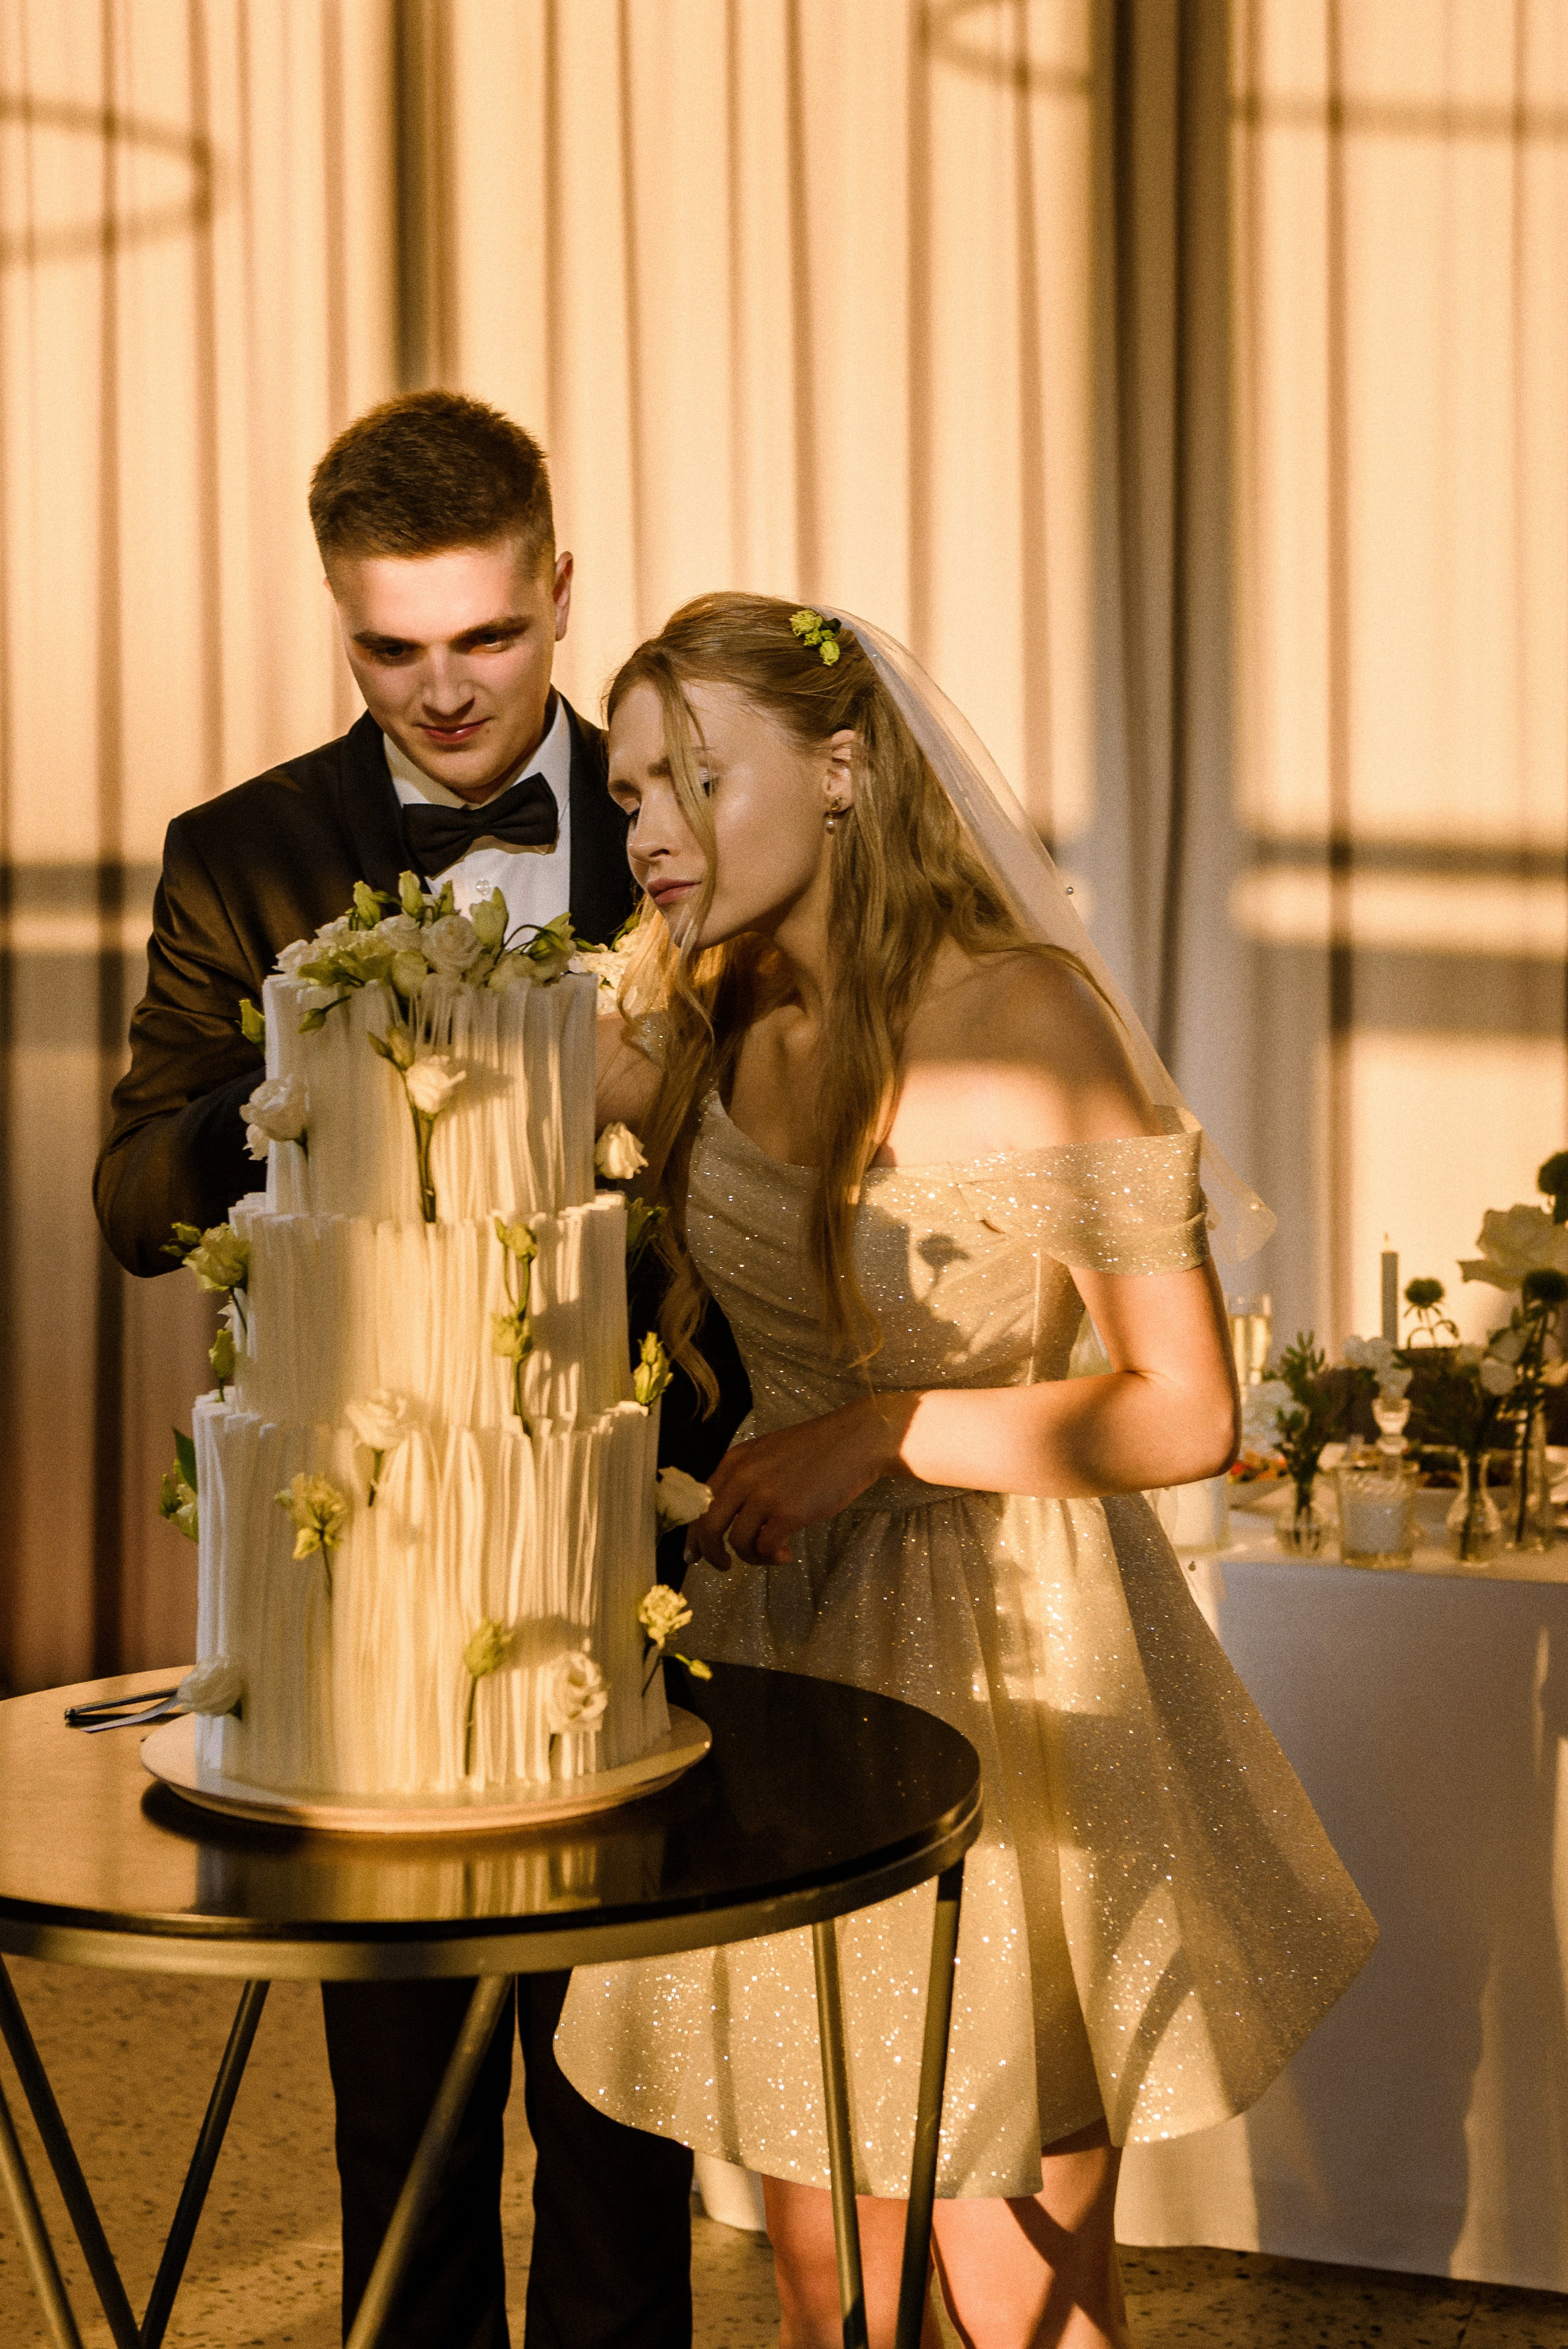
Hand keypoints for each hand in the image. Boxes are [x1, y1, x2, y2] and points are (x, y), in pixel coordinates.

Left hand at [686, 1395, 918, 1570]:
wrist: (856, 1440)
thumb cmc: (818, 1448)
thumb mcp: (769, 1454)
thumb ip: (746, 1477)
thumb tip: (730, 1515)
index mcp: (735, 1461)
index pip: (700, 1503)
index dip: (694, 1533)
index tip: (694, 1553)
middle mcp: (743, 1476)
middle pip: (708, 1526)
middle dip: (711, 1553)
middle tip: (722, 1567)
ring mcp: (764, 1494)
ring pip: (737, 1541)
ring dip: (751, 1557)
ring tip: (772, 1556)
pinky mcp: (788, 1512)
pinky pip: (765, 1547)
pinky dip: (772, 1558)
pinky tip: (787, 1555)